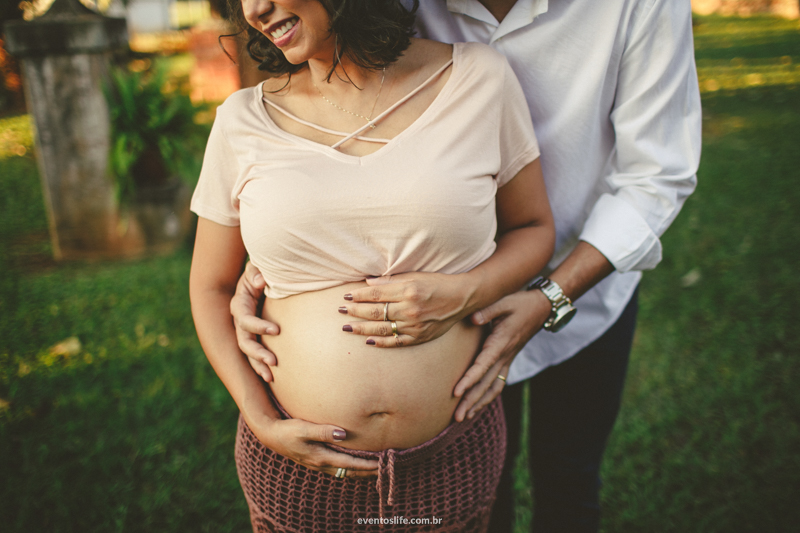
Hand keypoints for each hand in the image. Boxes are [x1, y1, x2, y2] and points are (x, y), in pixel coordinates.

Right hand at [231, 261, 279, 381]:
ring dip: (258, 365)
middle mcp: (239, 319)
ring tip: (271, 377)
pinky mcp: (254, 335)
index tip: (277, 331)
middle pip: (243, 341)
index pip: (244, 319)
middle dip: (257, 352)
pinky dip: (261, 365)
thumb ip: (257, 271)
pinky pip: (255, 354)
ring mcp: (245, 330)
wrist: (260, 276)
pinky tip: (272, 378)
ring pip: (247, 352)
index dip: (258, 326)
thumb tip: (260, 280)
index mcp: (239, 303)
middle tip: (274, 361)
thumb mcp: (257, 268)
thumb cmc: (260, 271)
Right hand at [248, 415, 378, 477]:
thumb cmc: (287, 430)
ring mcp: (319, 463)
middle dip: (369, 471)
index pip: (350, 463)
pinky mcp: (317, 459)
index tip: (383, 463)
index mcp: (321, 457)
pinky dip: (351, 468)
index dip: (368, 465)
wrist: (271, 435)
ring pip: (346, 471)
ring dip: (361, 471)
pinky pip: (339, 467)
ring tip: (376, 469)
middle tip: (387, 469)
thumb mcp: (303, 428)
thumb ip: (322, 431)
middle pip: (351, 472)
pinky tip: (356, 463)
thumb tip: (342, 433)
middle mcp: (322, 463)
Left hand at [339, 272, 475, 346]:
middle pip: (376, 312)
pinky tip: (368, 341)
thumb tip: (368, 282)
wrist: (463, 298)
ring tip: (347, 327)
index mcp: (408, 290)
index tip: (345, 296)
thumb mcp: (415, 276)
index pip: (376, 294)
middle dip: (355, 312)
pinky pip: (397, 342)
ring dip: (362, 329)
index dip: (358, 296)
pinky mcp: (420, 337)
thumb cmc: (438, 283)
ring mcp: (415, 325)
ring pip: (382, 329)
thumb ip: (391, 281)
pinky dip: (382, 342)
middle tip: (339, 311)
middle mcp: (410, 309)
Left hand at [453, 290, 550, 421]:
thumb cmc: (519, 303)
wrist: (540, 308)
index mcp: (501, 343)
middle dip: (471, 401)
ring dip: (479, 403)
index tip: (456, 392)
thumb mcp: (504, 302)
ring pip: (493, 387)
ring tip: (464, 418)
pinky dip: (487, 396)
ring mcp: (507, 360)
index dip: (469, 380)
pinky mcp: (507, 360)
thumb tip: (472, 319)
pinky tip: (477, 406)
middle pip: (486, 383)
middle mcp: (504, 356)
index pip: (482, 365)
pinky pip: (498, 383)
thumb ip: (487, 310)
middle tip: (456, 417)